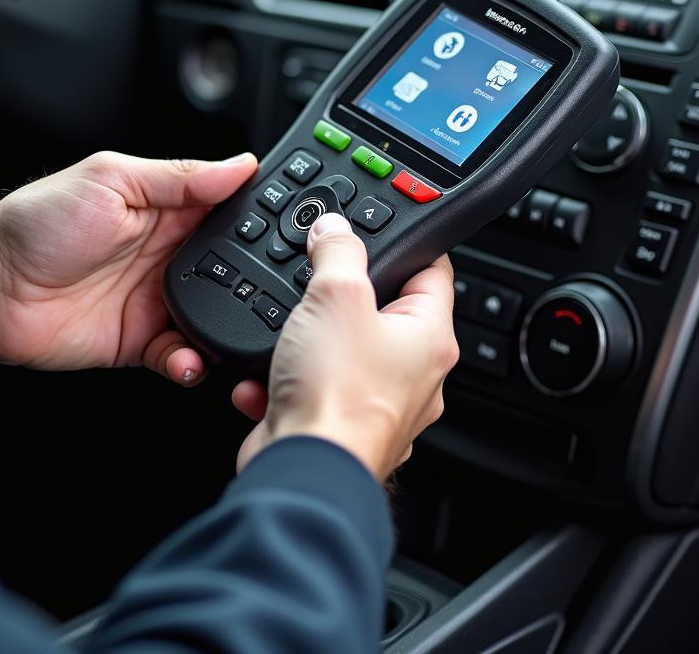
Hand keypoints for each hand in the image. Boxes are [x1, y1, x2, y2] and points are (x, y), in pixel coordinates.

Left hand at [0, 152, 257, 381]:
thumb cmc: (36, 224)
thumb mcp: (110, 180)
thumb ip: (178, 177)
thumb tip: (238, 163)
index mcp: (166, 209)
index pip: (229, 209)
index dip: (260, 216)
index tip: (291, 224)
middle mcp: (168, 254)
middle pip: (234, 267)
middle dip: (259, 277)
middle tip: (279, 286)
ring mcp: (156, 300)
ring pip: (217, 315)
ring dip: (231, 324)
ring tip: (238, 329)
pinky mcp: (141, 342)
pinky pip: (182, 355)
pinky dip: (192, 362)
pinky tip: (188, 358)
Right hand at [232, 213, 457, 480]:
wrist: (303, 470)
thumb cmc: (337, 396)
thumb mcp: (336, 296)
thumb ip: (337, 252)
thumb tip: (335, 230)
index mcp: (430, 338)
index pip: (433, 271)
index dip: (408, 243)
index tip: (384, 229)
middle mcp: (413, 375)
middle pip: (382, 311)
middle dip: (342, 296)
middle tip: (318, 279)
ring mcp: (377, 405)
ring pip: (340, 352)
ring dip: (305, 342)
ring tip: (287, 334)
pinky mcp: (337, 426)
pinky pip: (310, 389)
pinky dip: (283, 380)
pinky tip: (264, 379)